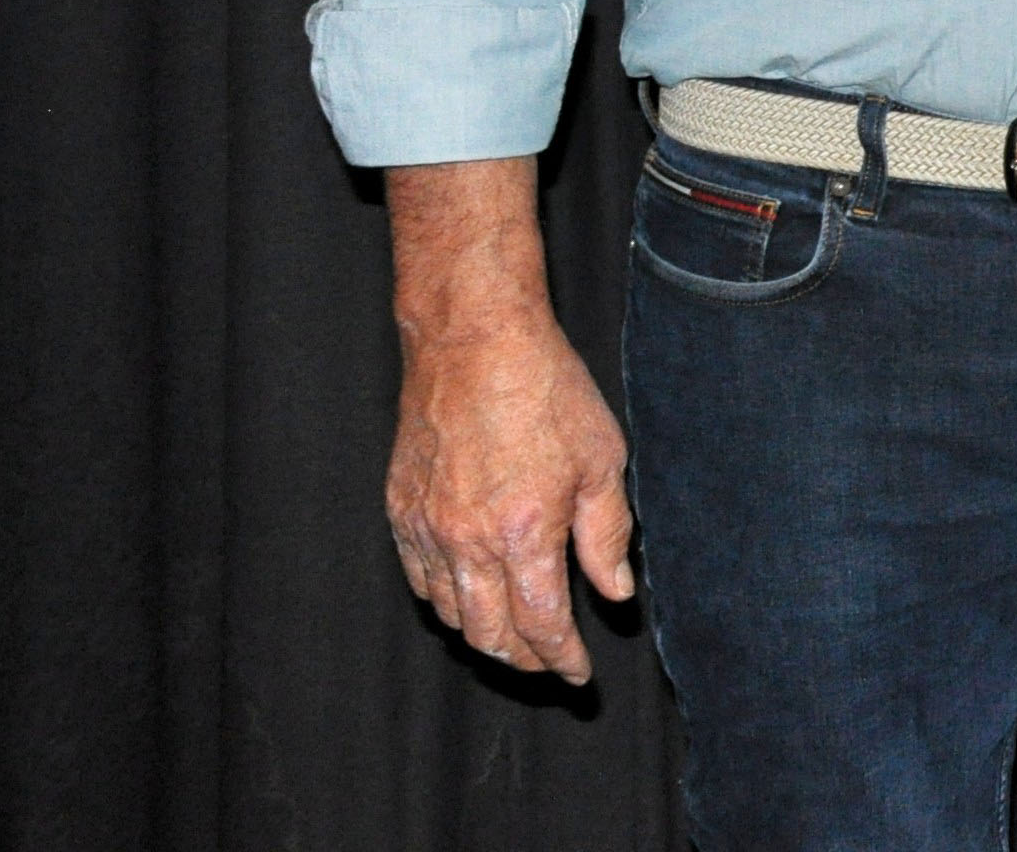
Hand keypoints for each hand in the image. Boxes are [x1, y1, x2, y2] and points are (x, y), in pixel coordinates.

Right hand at [382, 160, 635, 682]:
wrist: (474, 341)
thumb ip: (608, 536)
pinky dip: (447, 602)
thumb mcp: (602, 459)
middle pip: (491, 635)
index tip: (578, 674)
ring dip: (485, 635)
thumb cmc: (547, 392)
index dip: (562, 660)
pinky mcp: (399, 512)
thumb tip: (616, 595)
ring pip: (451, 615)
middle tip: (550, 662)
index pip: (541, 626)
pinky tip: (471, 596)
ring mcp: (426, 529)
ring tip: (517, 635)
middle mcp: (467, 542)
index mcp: (524, 533)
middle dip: (525, 660)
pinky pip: (421, 581)